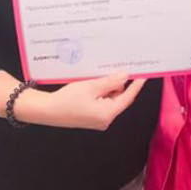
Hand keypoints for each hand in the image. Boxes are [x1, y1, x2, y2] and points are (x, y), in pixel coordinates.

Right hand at [21, 72, 144, 129]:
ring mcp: (98, 119)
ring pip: (110, 99)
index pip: (128, 97)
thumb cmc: (66, 101)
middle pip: (119, 98)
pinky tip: (92, 84)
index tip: (143, 75)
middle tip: (113, 69)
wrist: (47, 111)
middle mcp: (105, 119)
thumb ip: (110, 81)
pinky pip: (101, 102)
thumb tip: (125, 76)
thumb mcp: (91, 87)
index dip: (136, 85)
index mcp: (107, 114)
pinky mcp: (91, 117)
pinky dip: (100, 93)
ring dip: (107, 87)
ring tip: (96, 78)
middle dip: (117, 84)